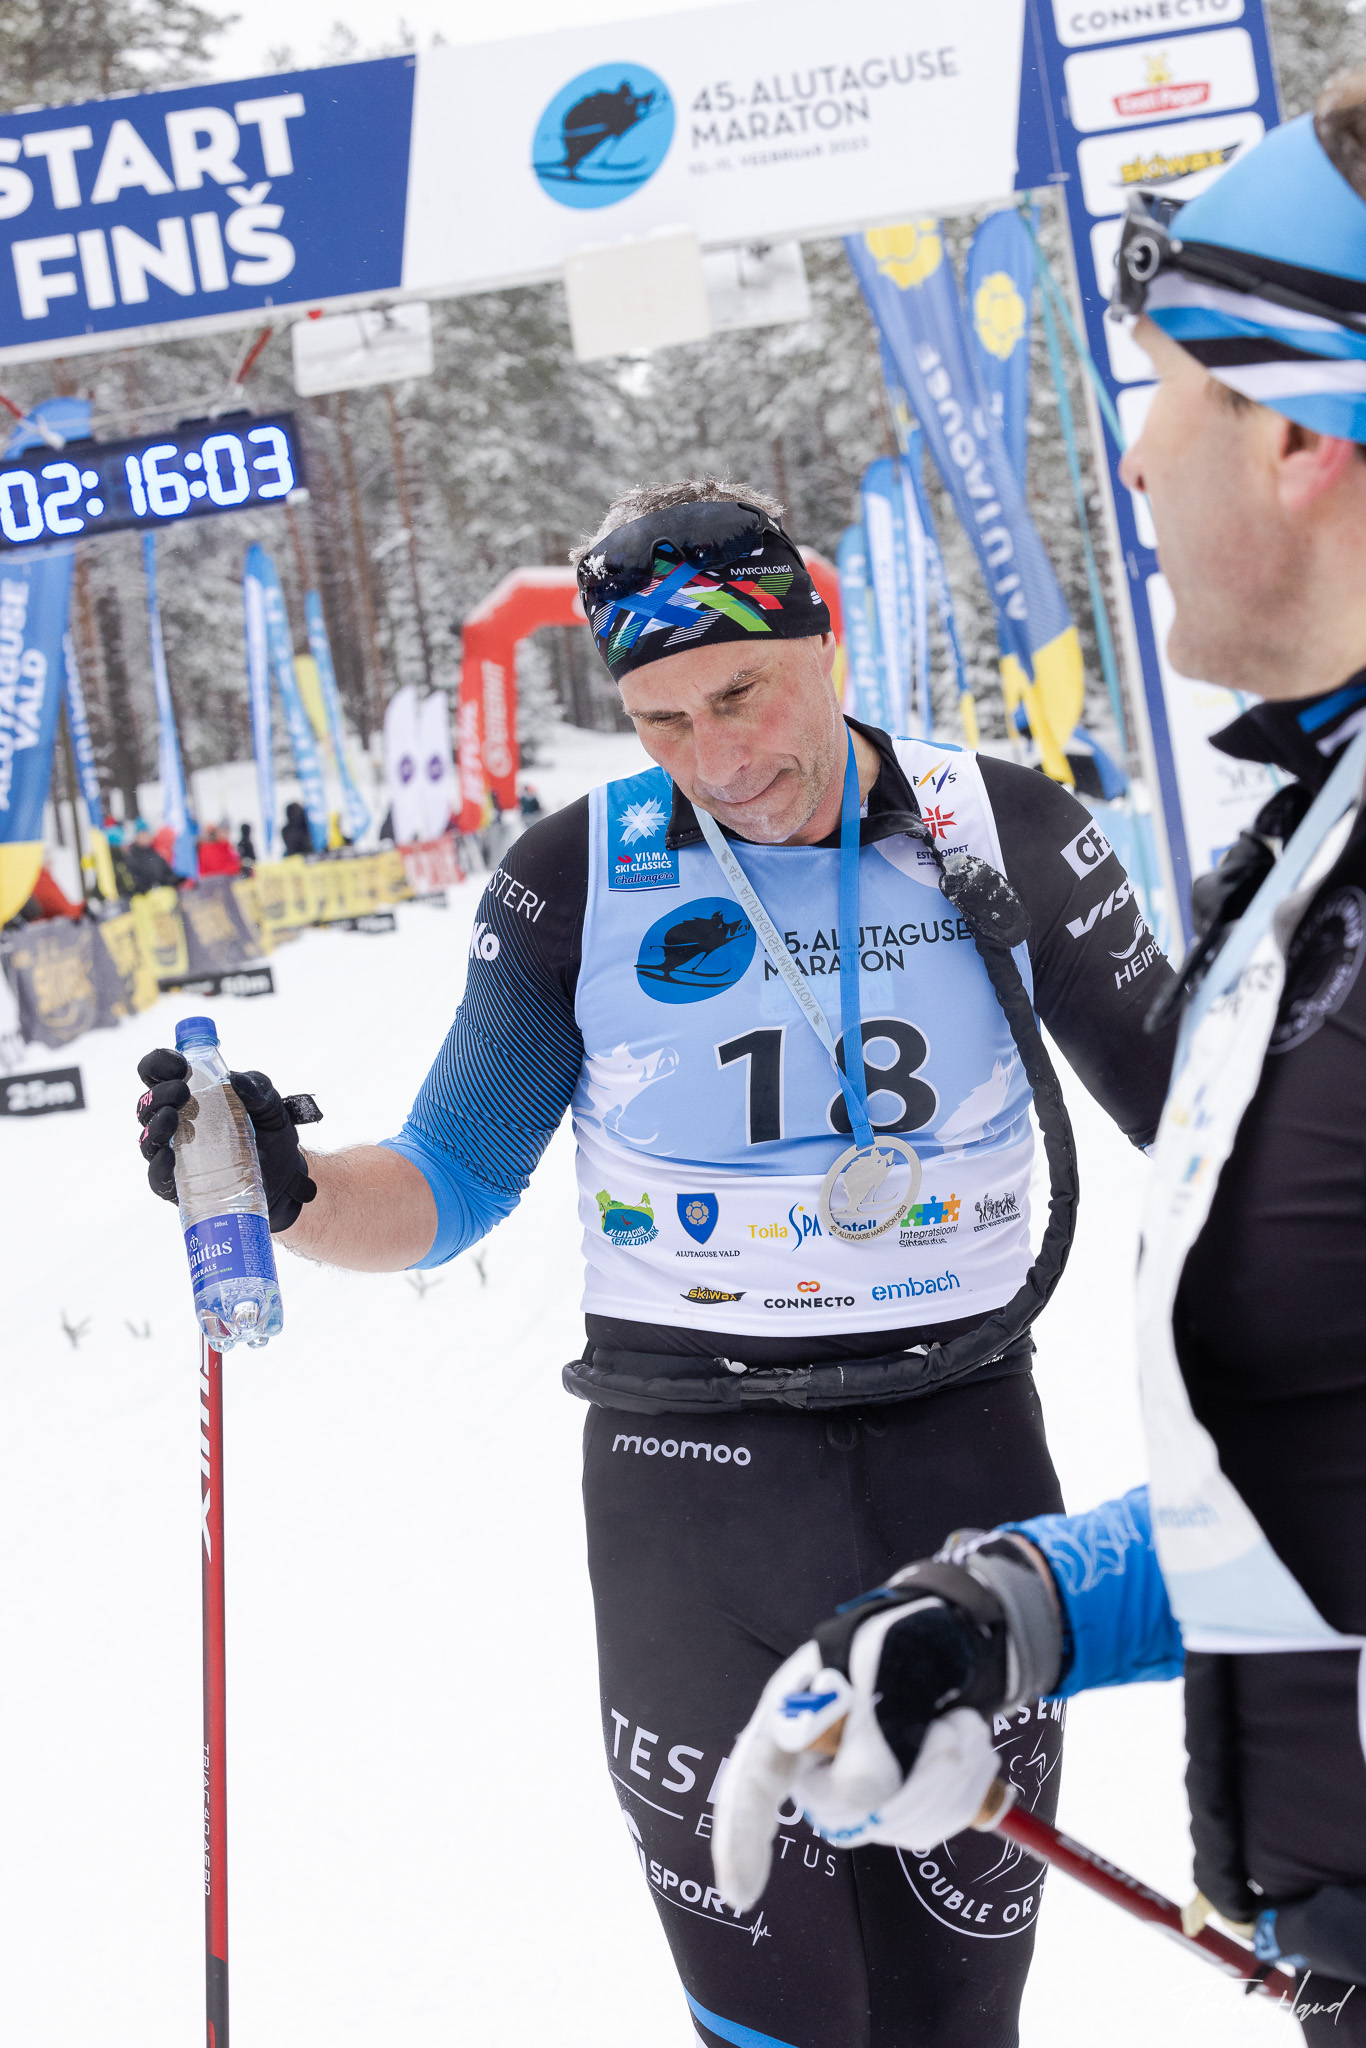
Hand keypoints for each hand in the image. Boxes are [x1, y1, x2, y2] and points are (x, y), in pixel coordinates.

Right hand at [136, 1050, 321, 1231]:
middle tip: (182, 1091)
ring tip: (171, 1117)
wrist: (286, 1174)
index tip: (179, 1065)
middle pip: (147, 1105)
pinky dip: (159, 1167)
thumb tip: (236, 1081)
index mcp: (189, 1094)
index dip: (160, 1064)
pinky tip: (168, 1156)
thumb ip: (257, 1087)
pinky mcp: (180, 1185)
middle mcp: (174, 1122)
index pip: (158, 1073)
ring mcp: (174, 1154)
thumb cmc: (269, 1130)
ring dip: (154, 1126)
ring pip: (148, 1139)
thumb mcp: (268, 1103)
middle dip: (159, 1094)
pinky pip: (159, 1178)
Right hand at [712, 1534, 1060, 1911]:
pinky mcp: (902, 1803)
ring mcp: (860, 1786)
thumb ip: (866, 1721)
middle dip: (913, 1784)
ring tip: (960, 1725)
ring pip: (898, 1825)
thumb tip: (865, 1794)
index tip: (742, 1897)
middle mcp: (817, 1761)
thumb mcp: (882, 1659)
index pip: (752, 1784)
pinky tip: (966, 1745)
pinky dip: (966, 1790)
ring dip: (950, 1778)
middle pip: (844, 1815)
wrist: (952, 1640)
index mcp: (791, 1716)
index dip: (741, 1839)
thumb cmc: (903, 1638)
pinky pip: (932, 1825)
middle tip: (948, 1734)